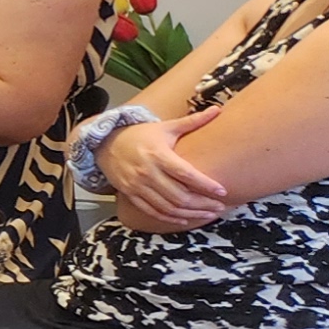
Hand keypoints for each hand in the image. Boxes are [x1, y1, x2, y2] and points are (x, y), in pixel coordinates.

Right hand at [104, 105, 232, 231]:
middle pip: (179, 195)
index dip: (205, 185)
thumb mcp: (165, 127)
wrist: (106, 144)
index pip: (186, 174)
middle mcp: (147, 172)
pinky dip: (169, 218)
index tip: (222, 191)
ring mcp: (137, 185)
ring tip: (208, 214)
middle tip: (219, 206)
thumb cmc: (140, 135)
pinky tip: (184, 219)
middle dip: (202, 204)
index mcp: (158, 155)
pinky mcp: (130, 194)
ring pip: (167, 207)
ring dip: (190, 213)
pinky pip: (152, 211)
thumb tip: (218, 109)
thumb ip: (192, 122)